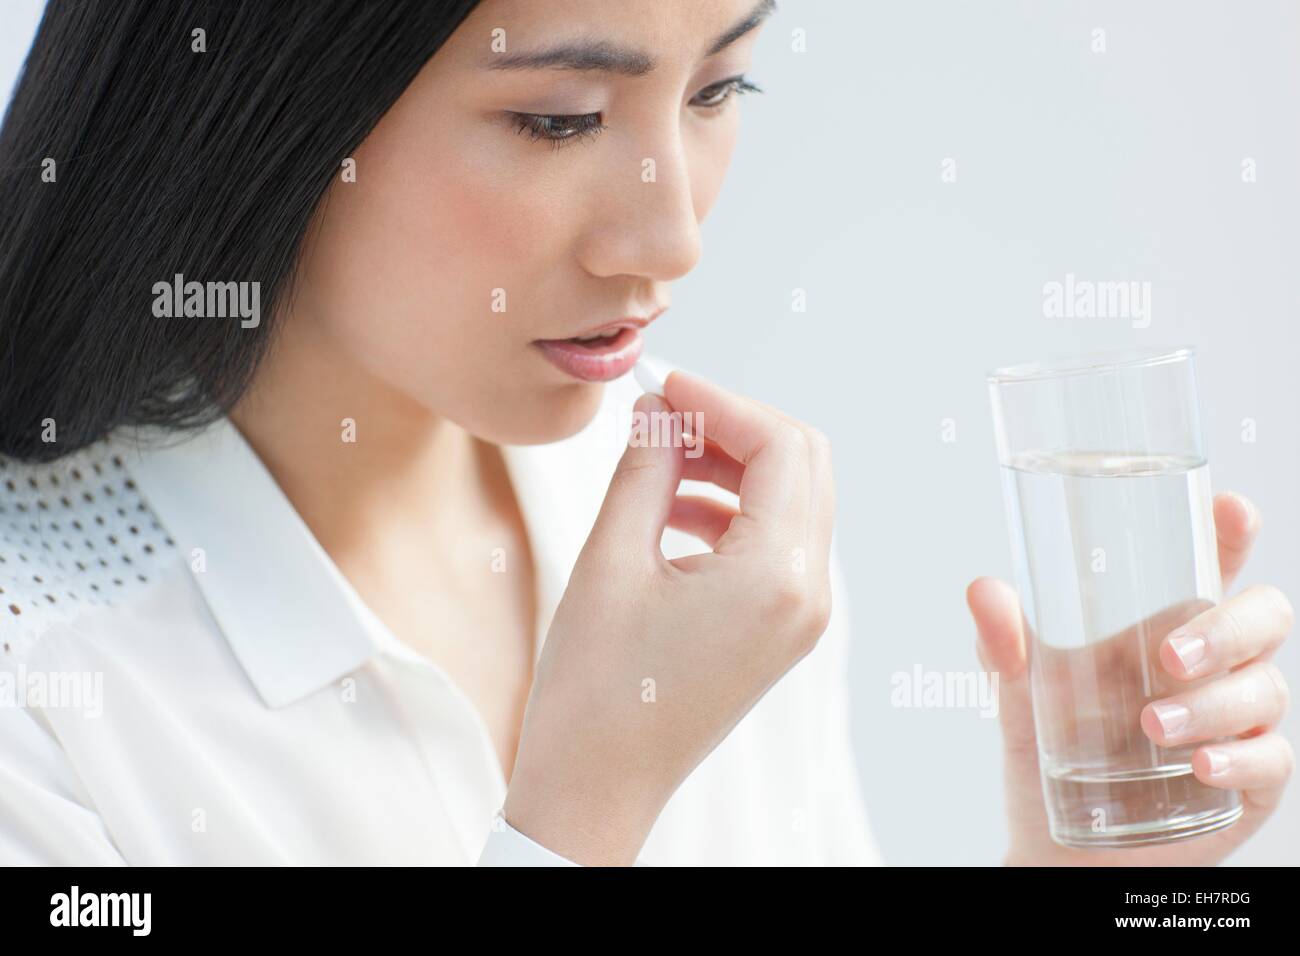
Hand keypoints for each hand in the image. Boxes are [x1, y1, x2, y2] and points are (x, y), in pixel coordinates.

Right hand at [503, 371, 834, 864]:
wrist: (598, 788)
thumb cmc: (596, 691)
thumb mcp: (610, 561)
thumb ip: (643, 467)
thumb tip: (659, 406)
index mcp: (777, 577)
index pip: (782, 446)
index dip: (723, 401)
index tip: (666, 385)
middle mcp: (808, 595)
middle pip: (802, 465)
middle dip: (734, 427)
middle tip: (665, 417)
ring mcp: (800, 616)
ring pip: (791, 501)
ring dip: (731, 466)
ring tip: (657, 462)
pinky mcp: (780, 629)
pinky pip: (774, 543)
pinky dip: (730, 509)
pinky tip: (667, 510)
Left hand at [968, 492, 1292, 865]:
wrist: (1058, 839)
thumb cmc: (1050, 745)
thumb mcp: (1018, 690)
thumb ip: (1003, 643)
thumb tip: (982, 591)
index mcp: (1166, 624)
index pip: (1214, 564)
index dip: (1231, 533)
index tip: (1230, 510)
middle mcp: (1213, 664)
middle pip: (1263, 617)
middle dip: (1227, 628)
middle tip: (1170, 656)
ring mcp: (1239, 720)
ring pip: (1266, 688)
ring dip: (1214, 704)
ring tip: (1152, 725)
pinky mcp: (1251, 779)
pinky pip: (1274, 759)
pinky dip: (1242, 758)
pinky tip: (1201, 765)